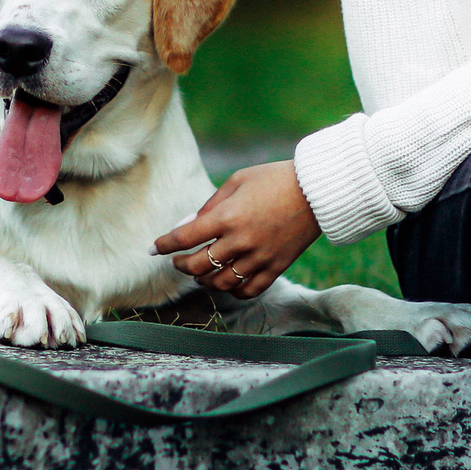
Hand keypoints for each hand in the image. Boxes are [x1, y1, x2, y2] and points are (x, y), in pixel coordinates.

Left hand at [153, 161, 321, 298]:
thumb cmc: (274, 179)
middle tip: (178, 261)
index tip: (154, 249)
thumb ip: (210, 206)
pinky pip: (249, 289)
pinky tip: (227, 282)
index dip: (164, 245)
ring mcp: (259, 257)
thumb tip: (186, 225)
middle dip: (182, 265)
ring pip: (222, 283)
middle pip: (199, 266)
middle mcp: (241, 241)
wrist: (316, 190)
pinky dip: (234, 290)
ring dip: (205, 281)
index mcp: (228, 217)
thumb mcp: (237, 181)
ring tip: (201, 274)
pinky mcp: (276, 267)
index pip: (185, 238)